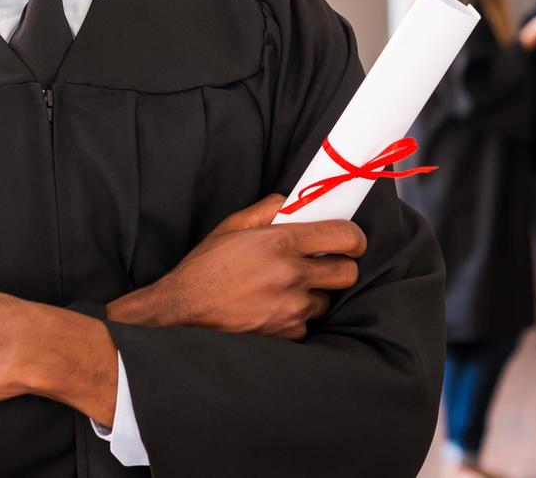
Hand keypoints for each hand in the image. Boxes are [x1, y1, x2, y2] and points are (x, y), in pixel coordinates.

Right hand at [107, 194, 364, 340]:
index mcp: (282, 243)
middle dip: (339, 267)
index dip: (354, 239)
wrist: (182, 313)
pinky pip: (306, 324)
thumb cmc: (205, 268)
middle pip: (348, 273)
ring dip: (313, 294)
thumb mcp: (232, 226)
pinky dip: (295, 318)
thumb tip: (295, 202)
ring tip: (286, 288)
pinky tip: (273, 309)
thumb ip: (269, 209)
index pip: (345, 237)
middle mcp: (292, 276)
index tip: (349, 241)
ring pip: (326, 301)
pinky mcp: (285, 334)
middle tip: (321, 264)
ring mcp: (291, 309)